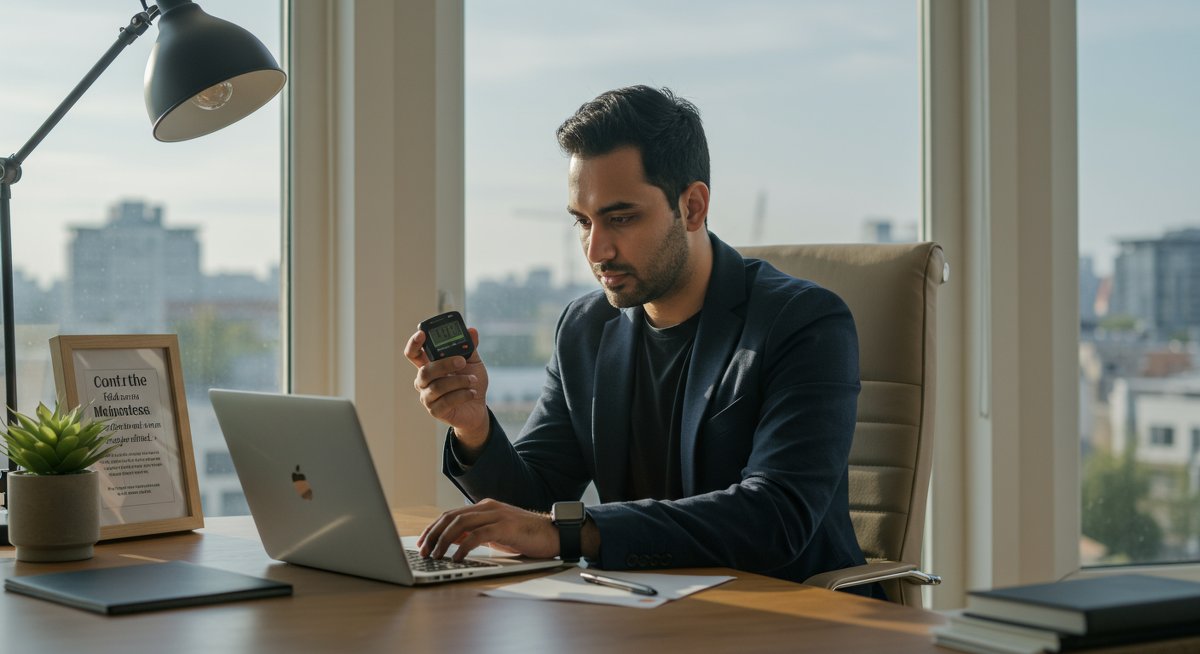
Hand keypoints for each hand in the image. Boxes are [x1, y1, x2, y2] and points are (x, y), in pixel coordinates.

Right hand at [404, 327, 490, 448]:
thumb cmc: (471, 382)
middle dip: (444, 364)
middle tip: (461, 361)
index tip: (422, 334)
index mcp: (429, 365)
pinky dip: (462, 395)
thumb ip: (469, 346)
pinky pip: (446, 401)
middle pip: (425, 371)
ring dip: (459, 381)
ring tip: (473, 380)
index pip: (413, 353)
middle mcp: (424, 381)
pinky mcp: (436, 411)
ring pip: (437, 387)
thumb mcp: (473, 361)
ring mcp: (427, 397)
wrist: (478, 407)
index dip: (414, 344)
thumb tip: (472, 331)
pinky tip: (472, 392)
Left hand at [416, 498, 558, 560]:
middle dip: (433, 534)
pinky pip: (477, 535)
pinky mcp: (505, 526)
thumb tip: (451, 540)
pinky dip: (463, 546)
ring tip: (435, 556)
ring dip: (443, 540)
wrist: (554, 533)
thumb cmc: (526, 536)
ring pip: (460, 523)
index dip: (433, 528)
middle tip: (423, 551)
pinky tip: (456, 558)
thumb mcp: (495, 534)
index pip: (451, 514)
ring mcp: (496, 515)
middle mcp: (488, 507)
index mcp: (484, 507)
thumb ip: (475, 533)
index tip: (422, 542)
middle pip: (451, 517)